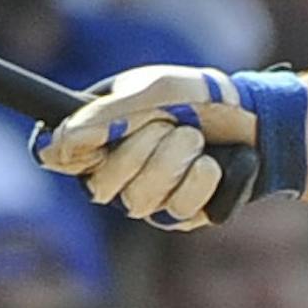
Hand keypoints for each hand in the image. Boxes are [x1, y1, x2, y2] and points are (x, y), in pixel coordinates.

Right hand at [33, 67, 263, 227]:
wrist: (251, 120)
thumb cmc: (195, 98)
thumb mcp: (151, 92)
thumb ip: (106, 115)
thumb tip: (62, 141)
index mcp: (98, 135)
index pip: (57, 157)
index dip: (67, 154)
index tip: (86, 143)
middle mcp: (116, 172)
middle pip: (100, 185)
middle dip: (138, 148)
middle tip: (167, 124)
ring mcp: (148, 197)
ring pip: (140, 198)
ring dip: (173, 160)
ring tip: (193, 139)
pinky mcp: (182, 216)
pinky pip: (179, 208)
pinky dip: (199, 179)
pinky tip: (210, 164)